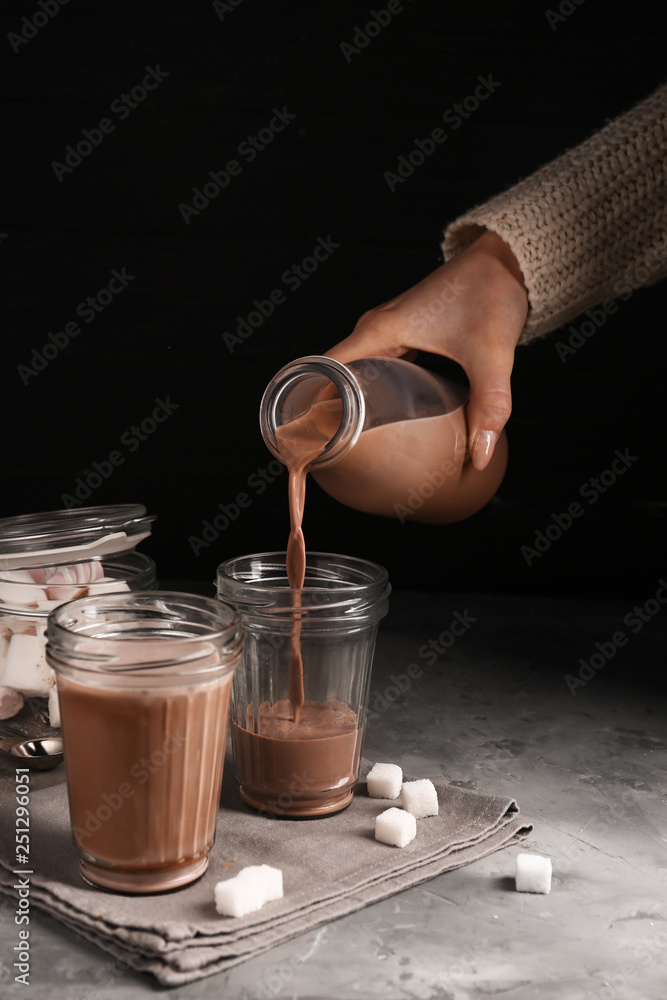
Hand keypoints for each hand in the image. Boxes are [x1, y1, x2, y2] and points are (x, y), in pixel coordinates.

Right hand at [324, 230, 528, 470]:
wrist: (506, 260)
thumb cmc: (492, 294)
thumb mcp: (491, 356)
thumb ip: (488, 407)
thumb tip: (480, 457)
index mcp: (380, 331)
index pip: (325, 370)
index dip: (311, 404)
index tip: (310, 438)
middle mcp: (374, 329)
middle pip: (334, 375)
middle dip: (327, 412)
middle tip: (330, 454)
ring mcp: (386, 331)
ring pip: (353, 372)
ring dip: (348, 402)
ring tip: (349, 444)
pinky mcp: (402, 335)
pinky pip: (373, 367)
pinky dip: (370, 391)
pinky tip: (381, 417)